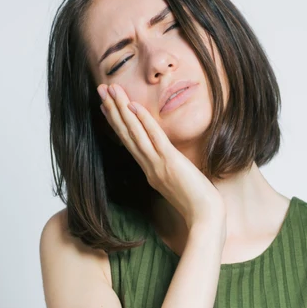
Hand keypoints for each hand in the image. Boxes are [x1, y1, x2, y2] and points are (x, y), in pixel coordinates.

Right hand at [97, 83, 225, 230]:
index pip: (129, 143)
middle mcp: (149, 166)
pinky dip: (143, 121)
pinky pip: (154, 137)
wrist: (205, 218)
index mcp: (150, 171)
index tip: (106, 107)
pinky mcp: (169, 162)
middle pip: (126, 134)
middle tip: (100, 89)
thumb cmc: (198, 205)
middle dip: (112, 110)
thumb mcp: (179, 185)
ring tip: (110, 90)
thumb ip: (169, 173)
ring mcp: (157, 164)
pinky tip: (133, 106)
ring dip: (121, 109)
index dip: (116, 123)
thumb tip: (169, 164)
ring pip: (134, 133)